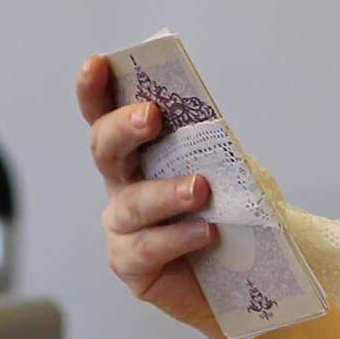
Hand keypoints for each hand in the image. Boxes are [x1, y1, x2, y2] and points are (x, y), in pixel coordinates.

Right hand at [76, 54, 220, 337]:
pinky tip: (204, 233)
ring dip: (165, 192)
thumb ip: (213, 148)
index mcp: (138, 153)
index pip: (107, 114)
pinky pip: (147, 248)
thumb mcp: (226, 171)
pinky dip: (177, 238)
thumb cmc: (229, 214)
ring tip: (200, 189)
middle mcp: (121, 185)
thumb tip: (211, 123)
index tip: (98, 63)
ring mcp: (122, 227)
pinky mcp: (131, 266)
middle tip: (151, 115)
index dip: (95, 89)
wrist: (244, 276)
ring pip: (133, 203)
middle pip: (104, 149)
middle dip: (124, 127)